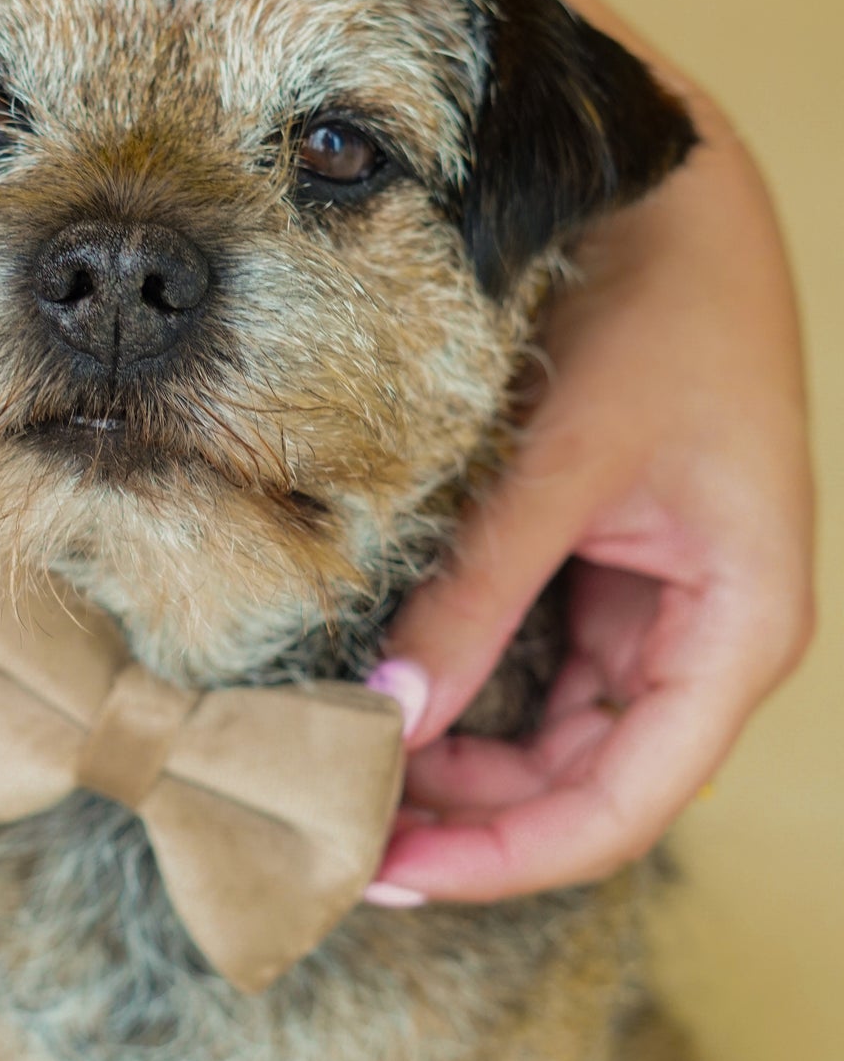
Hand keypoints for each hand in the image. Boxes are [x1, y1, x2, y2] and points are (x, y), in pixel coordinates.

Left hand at [367, 119, 812, 903]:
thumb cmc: (658, 309)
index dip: (498, 857)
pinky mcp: (600, 567)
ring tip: (334, 776)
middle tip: (325, 828)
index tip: (379, 870)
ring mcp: (648, 606)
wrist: (671, 190)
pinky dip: (455, 689)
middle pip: (575, 786)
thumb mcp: (564, 461)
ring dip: (449, 764)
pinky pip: (527, 662)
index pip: (615, 806)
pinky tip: (375, 699)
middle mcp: (699, 638)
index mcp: (736, 629)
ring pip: (544, 736)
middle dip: (458, 817)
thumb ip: (480, 593)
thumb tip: (385, 722)